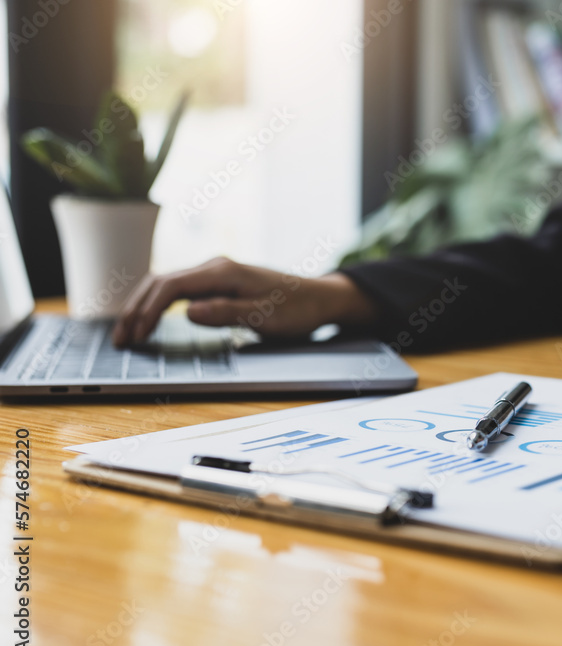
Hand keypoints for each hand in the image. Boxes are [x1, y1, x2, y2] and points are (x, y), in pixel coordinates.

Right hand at [113, 257, 376, 345]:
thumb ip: (226, 313)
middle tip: (120, 340)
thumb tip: (188, 312)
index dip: (149, 312)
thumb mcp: (266, 316)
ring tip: (127, 334)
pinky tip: (149, 321)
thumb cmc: (297, 309)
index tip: (136, 336)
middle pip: (161, 283)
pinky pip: (179, 291)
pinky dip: (158, 305)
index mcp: (223, 272)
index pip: (172, 287)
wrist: (319, 299)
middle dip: (136, 310)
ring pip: (166, 285)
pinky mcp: (218, 283)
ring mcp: (215, 274)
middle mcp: (215, 267)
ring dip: (143, 307)